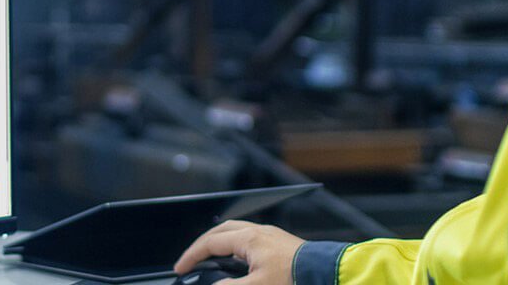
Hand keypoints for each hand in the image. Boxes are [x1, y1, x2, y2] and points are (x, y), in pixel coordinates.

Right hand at [173, 220, 305, 284]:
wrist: (326, 273)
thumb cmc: (296, 277)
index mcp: (249, 239)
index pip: (210, 243)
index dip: (192, 256)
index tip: (181, 268)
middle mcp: (259, 232)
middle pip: (221, 231)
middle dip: (203, 244)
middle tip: (192, 259)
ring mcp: (271, 236)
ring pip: (236, 233)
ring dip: (220, 243)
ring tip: (212, 258)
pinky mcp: (280, 244)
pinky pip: (250, 239)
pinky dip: (236, 247)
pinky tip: (239, 260)